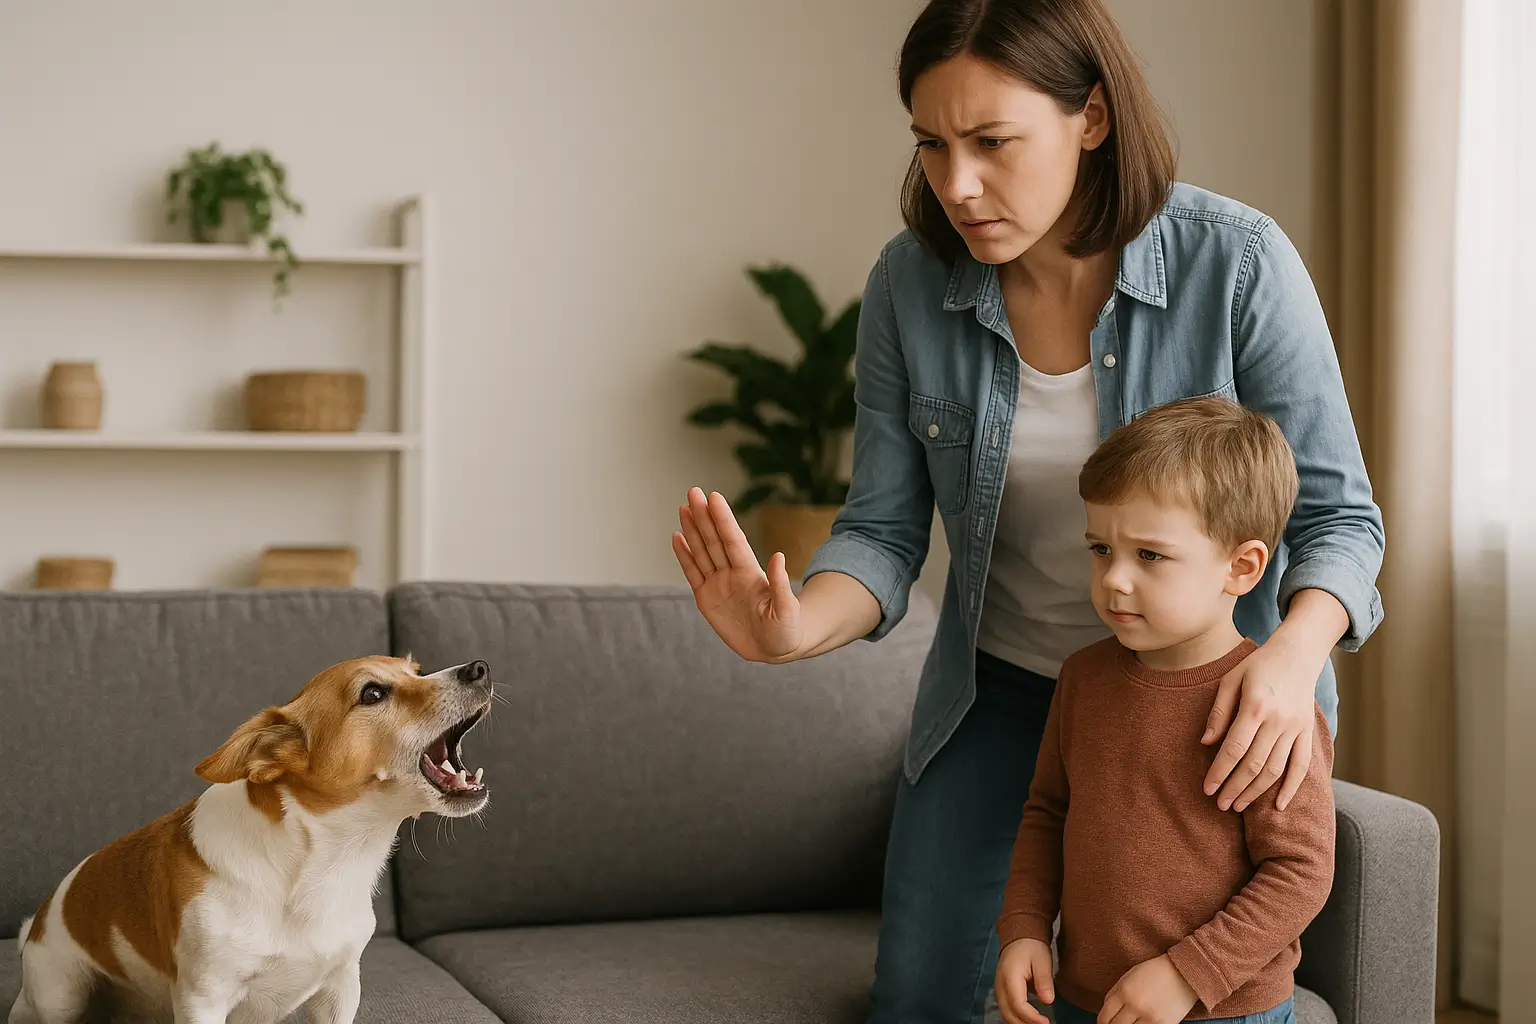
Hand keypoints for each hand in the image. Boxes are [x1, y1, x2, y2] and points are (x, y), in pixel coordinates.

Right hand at [672, 487, 801, 662]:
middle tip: (694, 491)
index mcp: (750, 573)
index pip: (733, 540)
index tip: (715, 497)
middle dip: (703, 516)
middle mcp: (732, 573)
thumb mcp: (787, 610)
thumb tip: (778, 556)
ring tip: (683, 507)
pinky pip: (692, 573)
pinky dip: (684, 556)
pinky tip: (677, 537)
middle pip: (714, 539)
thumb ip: (780, 585)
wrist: (776, 650)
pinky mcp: (707, 599)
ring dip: (692, 530)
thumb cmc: (787, 630)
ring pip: (702, 551)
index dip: (723, 519)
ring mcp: (718, 584)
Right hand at [995, 938, 1054, 1023]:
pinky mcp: (1002, 990)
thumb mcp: (1042, 961)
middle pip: (1008, 1013)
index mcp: (1010, 977)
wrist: (1020, 937)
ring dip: (1019, 1023)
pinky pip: (1006, 1009)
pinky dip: (1016, 1018)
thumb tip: (1048, 1001)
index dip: (1032, 1017)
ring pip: (1005, 1013)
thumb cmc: (1032, 948)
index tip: (1046, 1022)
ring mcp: (999, 988)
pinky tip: (1028, 1020)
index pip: (1018, 1004)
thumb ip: (1044, 981)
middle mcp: (1000, 985)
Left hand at [1097, 954, 1197, 1023]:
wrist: (1183, 973)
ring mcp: (1151, 1018)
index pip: (1104, 1017)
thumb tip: (1105, 1012)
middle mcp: (1136, 1006)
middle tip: (1115, 1023)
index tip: (1103, 1023)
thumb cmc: (1155, 972)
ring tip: (1130, 1021)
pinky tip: (1141, 1022)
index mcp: (1125, 992)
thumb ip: (1115, 994)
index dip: (1102, 1022)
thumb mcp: (1128, 977)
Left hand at [1200, 631, 1322, 811]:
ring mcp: (1296, 728)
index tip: (1207, 789)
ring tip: (1238, 805)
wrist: (1298, 654)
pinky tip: (1278, 805)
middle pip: (1254, 764)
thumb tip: (1205, 743)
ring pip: (1276, 769)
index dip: (1219, 772)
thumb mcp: (1231, 679)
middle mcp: (1279, 721)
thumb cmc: (1259, 665)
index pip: (1234, 749)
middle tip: (1220, 805)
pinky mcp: (1308, 732)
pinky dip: (1292, 788)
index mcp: (1256, 707)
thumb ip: (1219, 712)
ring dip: (1256, 791)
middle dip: (1235, 788)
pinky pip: (1301, 766)